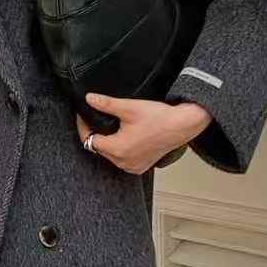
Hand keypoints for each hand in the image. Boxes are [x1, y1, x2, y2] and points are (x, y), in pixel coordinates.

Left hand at [75, 94, 212, 172]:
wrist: (182, 125)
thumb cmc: (159, 118)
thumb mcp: (129, 107)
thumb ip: (106, 104)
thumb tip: (90, 99)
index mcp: (118, 149)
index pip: (90, 140)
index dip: (84, 127)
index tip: (84, 116)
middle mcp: (124, 162)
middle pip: (99, 149)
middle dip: (96, 134)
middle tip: (96, 119)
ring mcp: (132, 167)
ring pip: (110, 156)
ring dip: (108, 143)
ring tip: (111, 127)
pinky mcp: (140, 167)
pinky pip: (123, 160)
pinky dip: (120, 150)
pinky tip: (124, 138)